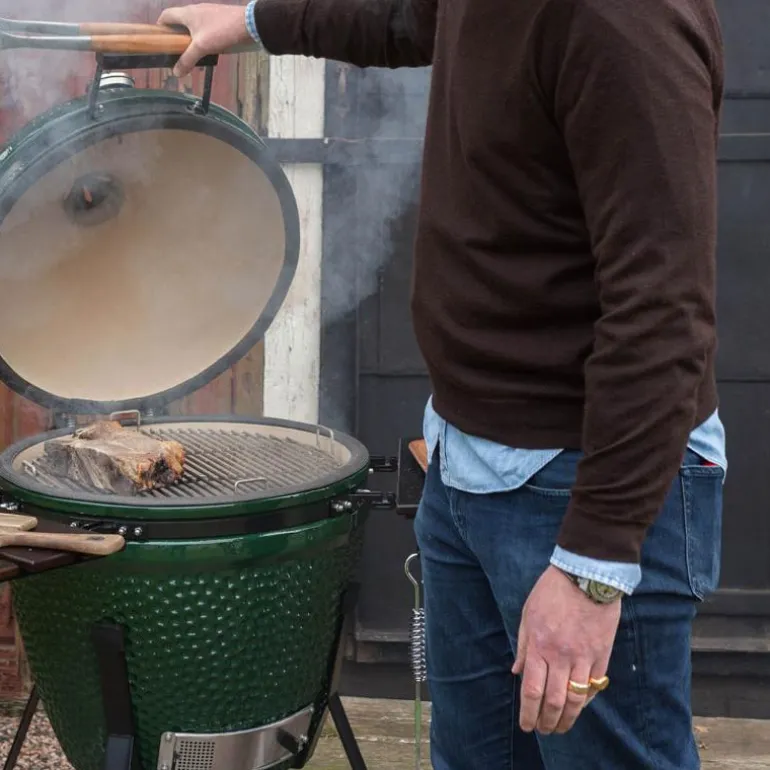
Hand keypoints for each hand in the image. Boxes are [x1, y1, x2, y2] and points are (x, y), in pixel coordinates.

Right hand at [157, 3, 253, 77]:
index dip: (160, 26)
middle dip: (176, 36)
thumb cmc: (221, 31)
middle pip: (180, 21)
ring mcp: (208, 13)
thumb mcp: (202, 47)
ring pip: (193, 26)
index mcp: (187, 13)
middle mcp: (196, 10)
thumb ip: (188, 59)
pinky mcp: (219, 19)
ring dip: (190, 39)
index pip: (166, 15)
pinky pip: (205, 28)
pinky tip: (209, 51)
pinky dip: (202, 39)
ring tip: (192, 55)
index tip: (158, 39)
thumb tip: (176, 73)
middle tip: (175, 51)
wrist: (249, 23)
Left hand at [512, 566, 620, 734]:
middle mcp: (561, 657)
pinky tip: (579, 707)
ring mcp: (583, 657)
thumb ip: (523, 646)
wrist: (587, 575)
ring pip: (576, 700)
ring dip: (567, 719)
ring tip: (561, 727)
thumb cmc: (552, 591)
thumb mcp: (528, 614)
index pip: (532, 691)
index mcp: (539, 646)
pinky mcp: (602, 654)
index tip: (526, 726)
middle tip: (543, 731)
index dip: (528, 714)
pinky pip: (595, 686)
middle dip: (547, 722)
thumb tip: (517, 672)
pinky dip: (587, 701)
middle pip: (553, 702)